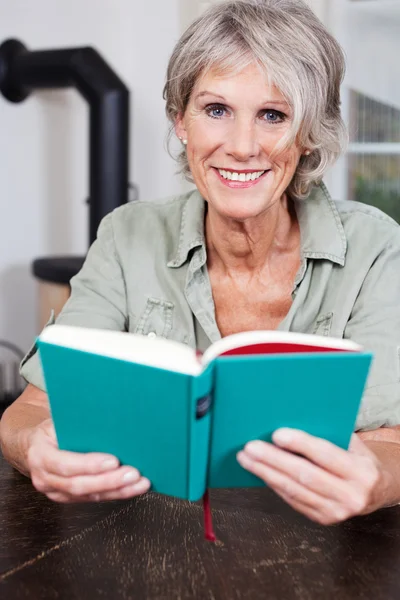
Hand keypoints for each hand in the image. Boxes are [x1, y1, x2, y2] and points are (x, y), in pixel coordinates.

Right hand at [26, 419, 150, 502]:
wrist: (31, 448)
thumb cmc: (50, 430)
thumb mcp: (56, 421)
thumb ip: (76, 424)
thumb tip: (108, 417)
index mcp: (40, 455)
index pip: (65, 464)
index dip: (89, 464)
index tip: (114, 460)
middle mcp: (45, 478)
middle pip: (79, 485)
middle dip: (109, 481)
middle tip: (133, 473)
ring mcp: (56, 492)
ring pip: (89, 496)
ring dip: (117, 491)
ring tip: (140, 483)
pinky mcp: (69, 499)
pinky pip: (94, 499)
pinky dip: (115, 494)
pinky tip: (133, 488)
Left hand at [237, 428, 390, 524]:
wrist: (376, 492)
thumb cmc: (358, 459)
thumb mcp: (353, 444)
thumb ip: (329, 435)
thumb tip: (290, 419)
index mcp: (361, 472)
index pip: (326, 456)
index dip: (301, 444)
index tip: (277, 434)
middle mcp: (351, 496)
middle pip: (305, 476)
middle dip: (274, 460)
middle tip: (250, 447)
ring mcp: (336, 512)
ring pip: (294, 491)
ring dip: (266, 473)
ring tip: (246, 459)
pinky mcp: (323, 519)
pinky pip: (293, 501)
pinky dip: (274, 485)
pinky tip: (260, 472)